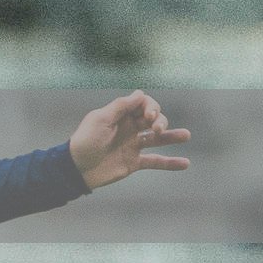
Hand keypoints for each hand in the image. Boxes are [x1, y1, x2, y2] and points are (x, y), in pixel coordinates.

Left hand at [68, 90, 190, 189]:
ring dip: (172, 136)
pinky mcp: (134, 162)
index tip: (148, 115)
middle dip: (159, 120)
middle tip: (156, 128)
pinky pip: (156, 161)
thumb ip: (120, 106)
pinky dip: (170, 163)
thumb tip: (140, 93)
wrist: (76, 168)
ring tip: (186, 135)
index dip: (150, 107)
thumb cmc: (85, 141)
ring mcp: (132, 145)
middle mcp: (128, 128)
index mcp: (119, 115)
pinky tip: (185, 163)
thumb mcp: (100, 120)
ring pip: (158, 139)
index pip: (142, 104)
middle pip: (153, 119)